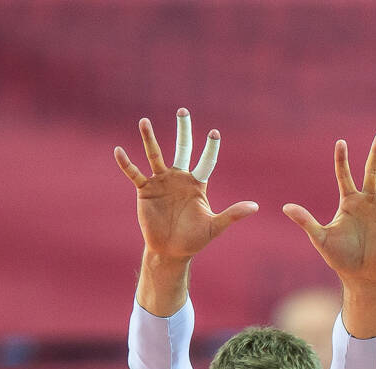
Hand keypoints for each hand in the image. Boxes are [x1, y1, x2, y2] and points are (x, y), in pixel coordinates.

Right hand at [115, 108, 256, 259]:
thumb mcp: (215, 226)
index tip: (215, 132)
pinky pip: (135, 173)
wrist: (172, 250)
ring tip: (144, 121)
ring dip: (150, 139)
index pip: (206, 162)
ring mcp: (161, 182)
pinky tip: (119, 151)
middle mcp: (179, 178)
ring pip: (155, 155)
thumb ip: (232, 214)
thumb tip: (256, 207)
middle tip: (183, 111)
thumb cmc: (194, 239)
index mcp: (197, 184)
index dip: (210, 148)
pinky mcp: (145, 190)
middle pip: (182, 149)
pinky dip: (126, 163)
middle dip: (184, 131)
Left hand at [283, 133, 375, 284]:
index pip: (344, 174)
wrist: (359, 275)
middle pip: (372, 171)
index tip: (340, 143)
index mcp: (348, 201)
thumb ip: (306, 221)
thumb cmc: (338, 257)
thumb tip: (285, 207)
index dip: (342, 159)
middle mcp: (367, 201)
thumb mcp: (320, 238)